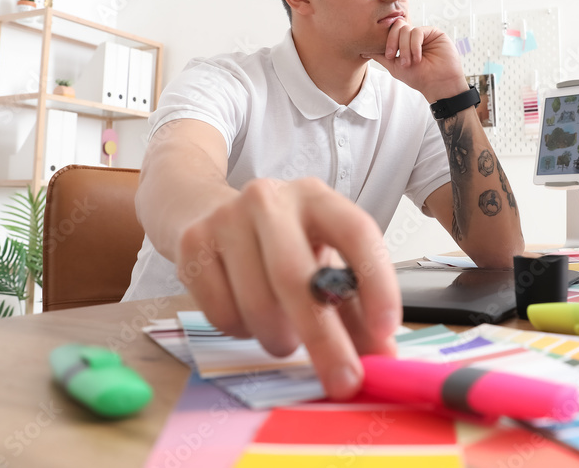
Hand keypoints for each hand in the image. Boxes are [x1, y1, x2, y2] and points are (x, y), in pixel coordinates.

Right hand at [174, 177, 400, 399]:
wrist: (206, 210)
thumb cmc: (279, 244)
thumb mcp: (322, 263)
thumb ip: (355, 310)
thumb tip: (384, 359)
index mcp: (317, 197)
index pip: (356, 232)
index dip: (376, 282)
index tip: (386, 330)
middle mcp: (271, 199)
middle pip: (298, 278)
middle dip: (325, 339)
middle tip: (344, 380)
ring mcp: (226, 219)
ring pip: (257, 304)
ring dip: (279, 338)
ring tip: (285, 334)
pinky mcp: (192, 244)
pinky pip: (222, 314)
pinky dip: (242, 332)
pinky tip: (247, 314)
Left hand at [363, 23, 467, 102]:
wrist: (438, 84)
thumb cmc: (418, 78)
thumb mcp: (394, 66)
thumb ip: (380, 56)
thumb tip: (362, 51)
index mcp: (404, 42)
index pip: (391, 31)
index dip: (387, 41)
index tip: (389, 55)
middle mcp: (413, 36)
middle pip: (397, 26)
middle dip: (394, 42)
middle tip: (395, 57)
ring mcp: (424, 33)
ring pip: (406, 29)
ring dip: (405, 48)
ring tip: (409, 62)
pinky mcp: (434, 32)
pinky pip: (418, 31)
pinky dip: (414, 45)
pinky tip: (417, 57)